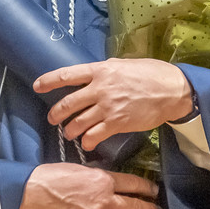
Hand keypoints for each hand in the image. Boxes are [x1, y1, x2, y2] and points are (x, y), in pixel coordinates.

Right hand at [16, 162, 162, 208]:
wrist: (35, 194)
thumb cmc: (52, 177)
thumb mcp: (80, 169)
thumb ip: (96, 175)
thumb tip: (104, 179)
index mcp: (104, 180)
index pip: (133, 183)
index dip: (147, 188)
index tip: (153, 191)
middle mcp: (107, 199)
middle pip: (136, 205)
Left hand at [35, 58, 193, 150]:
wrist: (172, 91)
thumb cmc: (151, 74)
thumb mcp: (123, 64)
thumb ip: (105, 71)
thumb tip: (92, 75)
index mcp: (100, 70)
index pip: (67, 74)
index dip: (49, 80)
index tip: (37, 85)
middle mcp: (100, 88)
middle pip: (68, 103)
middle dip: (56, 113)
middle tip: (52, 118)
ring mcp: (108, 107)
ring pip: (78, 121)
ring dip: (69, 129)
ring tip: (68, 133)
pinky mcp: (117, 123)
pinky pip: (94, 135)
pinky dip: (86, 141)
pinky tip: (85, 143)